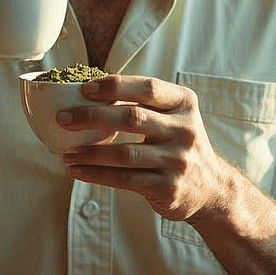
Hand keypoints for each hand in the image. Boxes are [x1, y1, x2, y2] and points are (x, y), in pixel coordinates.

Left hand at [58, 76, 234, 223]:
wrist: (211, 188)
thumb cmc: (178, 145)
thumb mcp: (174, 117)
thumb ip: (144, 104)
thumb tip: (89, 91)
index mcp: (184, 104)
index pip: (147, 88)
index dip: (114, 86)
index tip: (84, 88)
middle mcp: (184, 130)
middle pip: (131, 117)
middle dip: (92, 116)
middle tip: (63, 118)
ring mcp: (177, 160)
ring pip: (124, 153)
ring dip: (89, 152)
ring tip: (65, 152)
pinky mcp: (168, 187)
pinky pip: (124, 179)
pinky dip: (96, 175)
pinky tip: (76, 171)